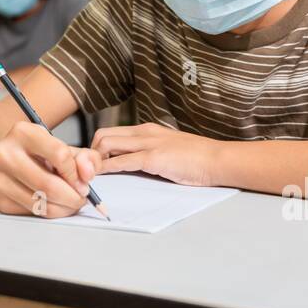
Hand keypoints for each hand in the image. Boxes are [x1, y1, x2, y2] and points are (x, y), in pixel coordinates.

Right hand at [0, 120, 101, 217]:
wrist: (1, 158)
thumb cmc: (34, 152)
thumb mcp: (59, 145)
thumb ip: (84, 157)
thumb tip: (88, 173)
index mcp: (23, 133)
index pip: (60, 156)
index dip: (77, 174)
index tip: (83, 182)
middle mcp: (5, 153)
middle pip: (50, 186)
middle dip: (73, 197)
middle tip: (81, 198)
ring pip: (42, 203)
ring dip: (64, 208)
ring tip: (70, 202)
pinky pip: (33, 212)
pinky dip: (50, 212)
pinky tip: (53, 203)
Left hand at [91, 123, 222, 186]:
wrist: (217, 159)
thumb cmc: (196, 158)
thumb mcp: (167, 148)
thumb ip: (150, 151)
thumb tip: (132, 162)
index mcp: (146, 129)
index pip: (111, 132)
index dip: (97, 148)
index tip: (93, 164)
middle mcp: (144, 132)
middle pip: (102, 135)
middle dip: (91, 154)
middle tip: (91, 172)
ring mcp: (148, 143)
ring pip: (106, 144)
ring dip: (95, 161)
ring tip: (92, 176)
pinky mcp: (153, 158)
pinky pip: (121, 162)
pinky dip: (106, 169)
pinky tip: (101, 177)